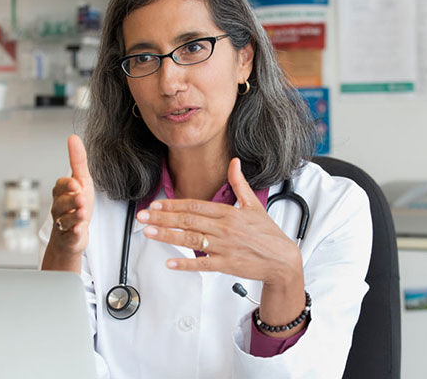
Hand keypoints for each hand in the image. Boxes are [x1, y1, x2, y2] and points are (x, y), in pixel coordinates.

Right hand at [42, 135, 94, 269]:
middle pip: (61, 203)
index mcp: (62, 192)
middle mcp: (59, 207)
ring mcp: (63, 224)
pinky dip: (74, 233)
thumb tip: (73, 138)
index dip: (67, 185)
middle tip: (81, 199)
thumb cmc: (77, 205)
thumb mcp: (82, 180)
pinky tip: (79, 230)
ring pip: (64, 220)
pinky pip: (69, 236)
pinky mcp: (68, 238)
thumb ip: (78, 161)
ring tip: (83, 213)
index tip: (76, 184)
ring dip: (73, 216)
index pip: (61, 186)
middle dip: (71, 201)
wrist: (73, 233)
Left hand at [137, 158, 307, 335]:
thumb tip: (235, 162)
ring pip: (192, 240)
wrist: (282, 260)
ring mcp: (225, 247)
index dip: (173, 205)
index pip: (195, 206)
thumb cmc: (267, 234)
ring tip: (150, 233)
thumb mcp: (253, 205)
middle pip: (188, 221)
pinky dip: (186, 263)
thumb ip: (239, 183)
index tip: (156, 205)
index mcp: (228, 213)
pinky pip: (203, 264)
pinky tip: (170, 261)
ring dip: (169, 236)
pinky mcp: (227, 265)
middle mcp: (224, 229)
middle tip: (143, 217)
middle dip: (163, 218)